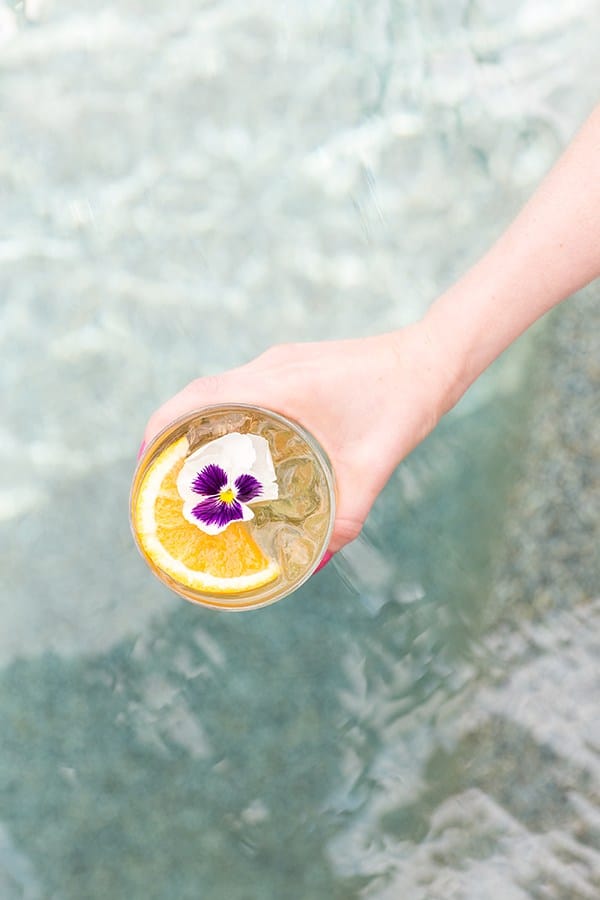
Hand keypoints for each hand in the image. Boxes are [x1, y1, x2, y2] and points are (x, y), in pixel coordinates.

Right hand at [142, 322, 452, 555]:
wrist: (430, 360)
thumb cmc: (402, 405)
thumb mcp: (374, 466)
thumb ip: (347, 515)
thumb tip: (317, 560)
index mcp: (280, 385)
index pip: (198, 398)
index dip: (160, 426)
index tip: (144, 461)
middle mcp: (271, 367)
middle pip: (198, 394)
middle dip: (169, 431)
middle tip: (161, 476)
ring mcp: (281, 362)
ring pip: (219, 387)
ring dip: (196, 420)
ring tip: (189, 465)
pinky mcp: (293, 365)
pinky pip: (242, 386)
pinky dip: (224, 413)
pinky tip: (235, 445)